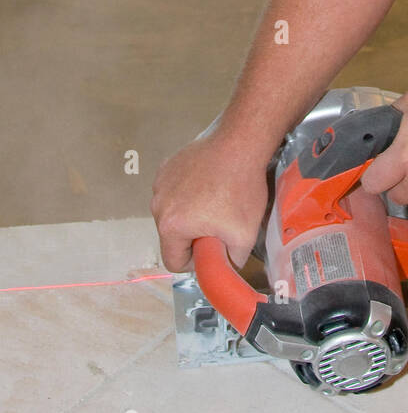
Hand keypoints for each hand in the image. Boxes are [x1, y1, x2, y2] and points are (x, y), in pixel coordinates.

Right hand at [151, 130, 269, 272]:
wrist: (240, 145)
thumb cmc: (241, 191)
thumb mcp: (244, 237)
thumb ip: (230, 262)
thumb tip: (223, 268)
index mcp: (170, 227)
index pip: (173, 262)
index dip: (194, 262)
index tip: (213, 248)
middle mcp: (158, 206)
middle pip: (171, 237)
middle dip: (193, 236)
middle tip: (219, 223)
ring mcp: (160, 184)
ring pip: (172, 213)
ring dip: (189, 214)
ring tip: (215, 200)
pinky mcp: (166, 167)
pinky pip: (173, 192)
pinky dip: (187, 193)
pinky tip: (208, 183)